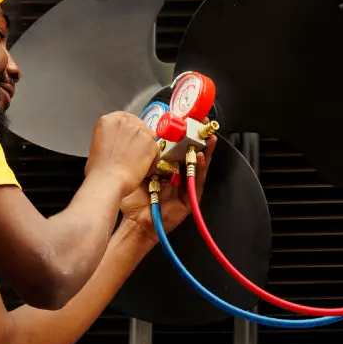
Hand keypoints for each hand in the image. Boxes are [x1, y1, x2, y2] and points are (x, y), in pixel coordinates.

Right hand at [85, 112, 159, 196]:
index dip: (127, 132)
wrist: (109, 179)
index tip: (127, 140)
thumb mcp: (98, 145)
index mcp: (109, 120)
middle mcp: (125, 121)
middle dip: (137, 139)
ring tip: (137, 164)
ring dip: (145, 149)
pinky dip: (151, 161)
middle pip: (138, 126)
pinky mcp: (152, 142)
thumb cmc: (99, 169)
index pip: (124, 119)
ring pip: (148, 138)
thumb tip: (118, 142)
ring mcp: (140, 130)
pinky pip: (155, 151)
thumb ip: (110, 137)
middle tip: (133, 154)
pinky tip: (142, 170)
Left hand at [119, 134, 215, 249]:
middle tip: (203, 124)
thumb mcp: (138, 172)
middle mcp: (177, 177)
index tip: (187, 120)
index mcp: (165, 169)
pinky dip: (201, 169)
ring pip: (198, 167)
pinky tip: (202, 157)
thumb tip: (146, 136)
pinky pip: (198, 182)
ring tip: (208, 138)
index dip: (183, 135)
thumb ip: (144, 158)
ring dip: (205, 151)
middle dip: (198, 140)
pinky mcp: (191, 199)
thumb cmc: (133, 200)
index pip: (177, 149)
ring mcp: (185, 188)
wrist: (135, 223)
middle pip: (191, 155)